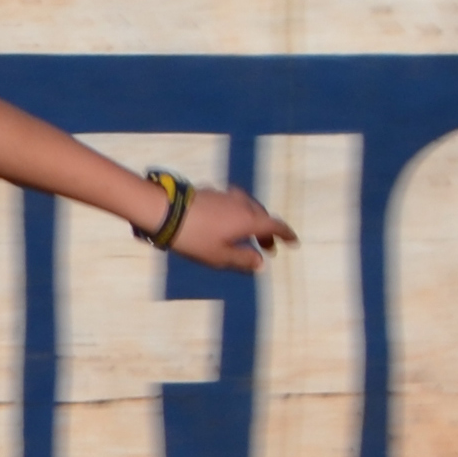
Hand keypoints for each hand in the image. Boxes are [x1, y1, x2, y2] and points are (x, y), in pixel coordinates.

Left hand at [168, 184, 294, 271]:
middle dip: (267, 232)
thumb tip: (260, 263)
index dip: (286, 234)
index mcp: (248, 219)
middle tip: (268, 247)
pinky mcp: (210, 192)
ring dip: (251, 221)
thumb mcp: (219, 256)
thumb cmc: (194, 238)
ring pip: (246, 207)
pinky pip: (230, 203)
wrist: (164, 211)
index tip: (293, 242)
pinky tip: (225, 223)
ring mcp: (225, 195)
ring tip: (247, 235)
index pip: (274, 225)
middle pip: (261, 216)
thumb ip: (242, 260)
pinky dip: (235, 214)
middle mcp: (241, 203)